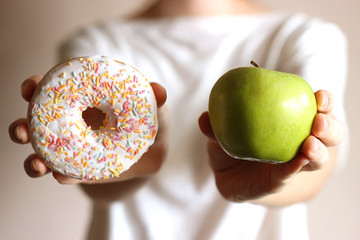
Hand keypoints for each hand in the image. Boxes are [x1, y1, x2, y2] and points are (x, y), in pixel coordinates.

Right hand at [9, 75, 168, 184]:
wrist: (151, 150)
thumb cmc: (147, 119)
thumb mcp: (152, 107)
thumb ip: (153, 99)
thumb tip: (159, 90)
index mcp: (82, 100)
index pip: (50, 90)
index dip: (35, 86)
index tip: (30, 87)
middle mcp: (71, 123)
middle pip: (36, 123)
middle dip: (22, 126)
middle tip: (21, 130)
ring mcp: (72, 148)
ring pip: (43, 153)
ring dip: (33, 160)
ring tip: (38, 165)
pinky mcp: (81, 170)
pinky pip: (65, 174)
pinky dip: (61, 176)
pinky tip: (63, 177)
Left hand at [198, 90, 344, 201]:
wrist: (227, 175)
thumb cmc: (230, 145)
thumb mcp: (221, 133)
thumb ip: (214, 127)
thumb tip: (204, 118)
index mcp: (289, 123)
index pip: (316, 110)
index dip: (325, 102)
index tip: (319, 95)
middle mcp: (299, 143)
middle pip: (329, 135)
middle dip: (330, 126)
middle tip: (318, 121)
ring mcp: (293, 164)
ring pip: (318, 158)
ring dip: (319, 150)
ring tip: (310, 144)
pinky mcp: (281, 180)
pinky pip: (291, 173)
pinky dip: (295, 167)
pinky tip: (297, 162)